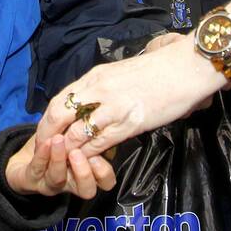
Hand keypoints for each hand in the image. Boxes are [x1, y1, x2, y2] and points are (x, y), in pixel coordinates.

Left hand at [4, 133, 115, 199]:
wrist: (26, 160)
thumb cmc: (57, 144)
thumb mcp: (76, 135)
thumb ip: (88, 132)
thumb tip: (97, 116)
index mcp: (87, 173)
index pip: (105, 182)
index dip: (104, 172)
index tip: (100, 152)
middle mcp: (72, 182)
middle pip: (87, 190)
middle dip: (84, 172)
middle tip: (78, 152)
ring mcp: (50, 183)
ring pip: (58, 178)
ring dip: (59, 158)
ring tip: (59, 139)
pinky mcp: (31, 179)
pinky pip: (37, 168)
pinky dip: (42, 154)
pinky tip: (46, 142)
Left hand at [37, 35, 222, 154]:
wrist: (185, 68)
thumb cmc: (158, 70)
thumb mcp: (122, 73)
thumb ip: (104, 87)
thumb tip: (92, 102)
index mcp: (96, 76)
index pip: (61, 99)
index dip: (48, 119)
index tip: (45, 134)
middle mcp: (99, 89)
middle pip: (60, 114)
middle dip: (48, 136)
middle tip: (46, 152)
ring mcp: (113, 106)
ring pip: (76, 132)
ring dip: (68, 150)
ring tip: (64, 162)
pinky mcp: (129, 122)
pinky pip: (100, 143)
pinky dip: (90, 155)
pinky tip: (88, 162)